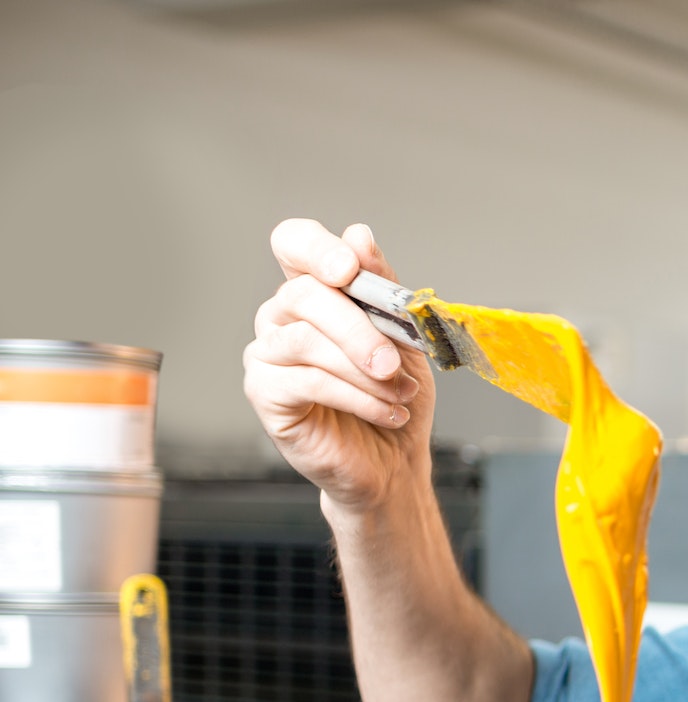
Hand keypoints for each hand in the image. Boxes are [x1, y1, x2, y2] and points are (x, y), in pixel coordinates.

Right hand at [242, 219, 435, 513]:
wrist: (393, 462)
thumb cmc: (395, 397)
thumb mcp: (405, 339)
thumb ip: (382, 289)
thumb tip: (358, 236)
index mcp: (316, 291)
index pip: (294, 243)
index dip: (316, 248)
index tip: (349, 269)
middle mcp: (283, 315)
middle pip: (303, 294)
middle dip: (359, 328)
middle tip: (394, 362)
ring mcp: (268, 353)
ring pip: (305, 341)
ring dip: (363, 370)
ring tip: (399, 394)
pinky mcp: (264, 392)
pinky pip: (305, 382)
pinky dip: (355, 396)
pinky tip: (385, 411)